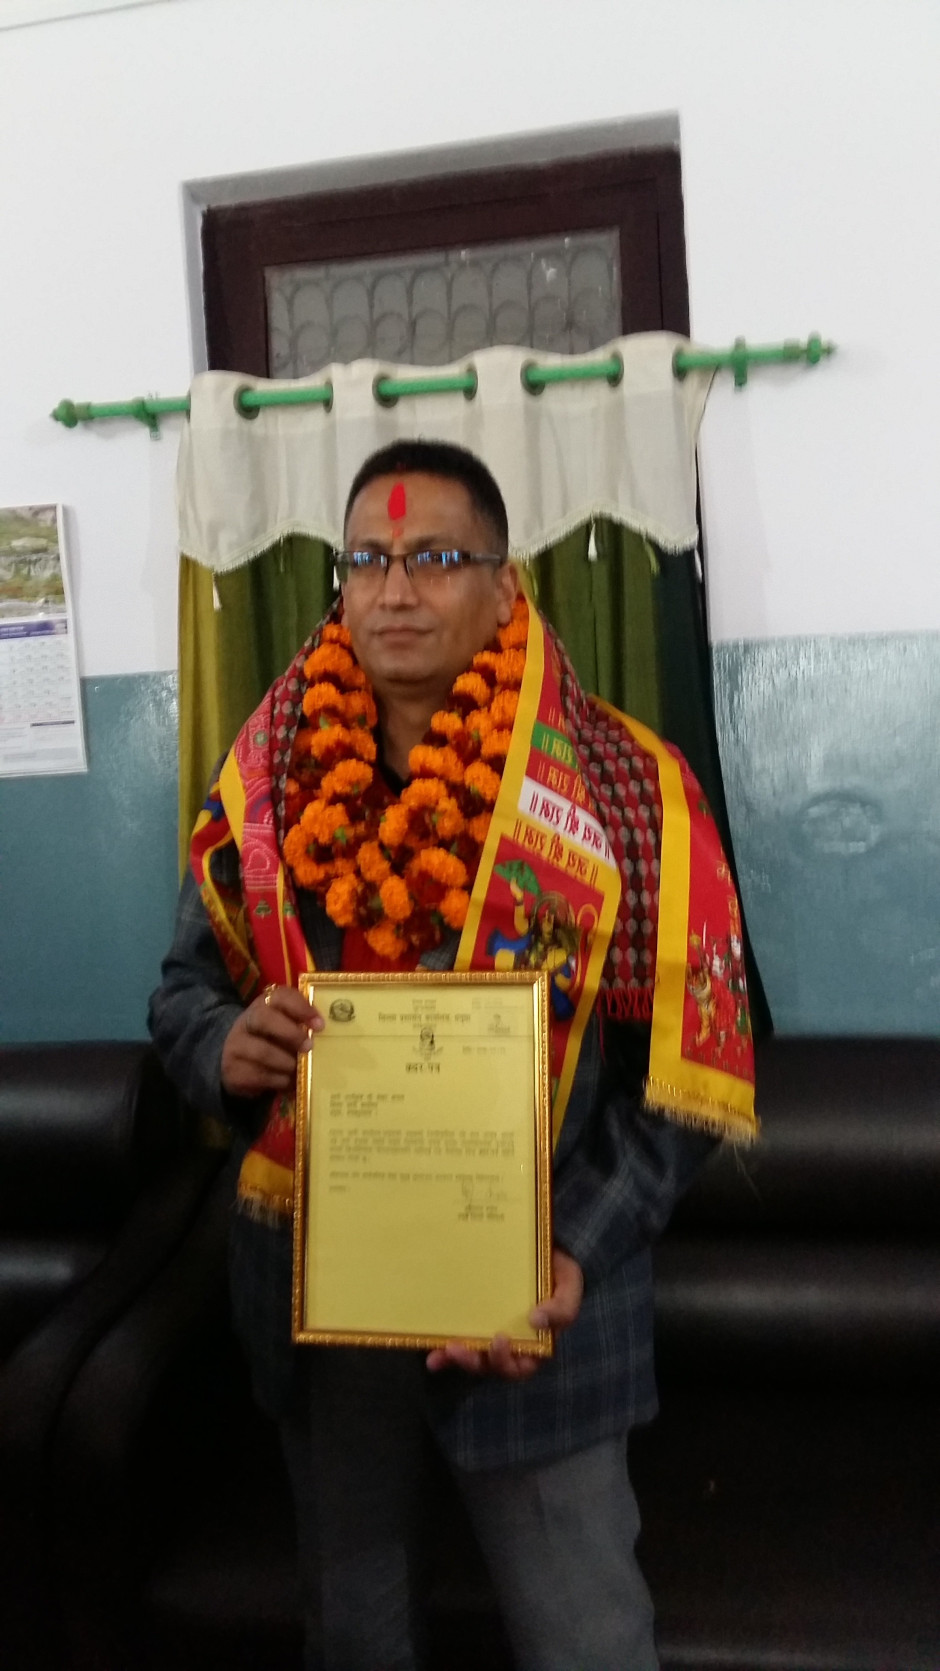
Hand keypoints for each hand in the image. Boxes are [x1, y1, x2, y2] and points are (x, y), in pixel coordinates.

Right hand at [220, 984, 323, 1098]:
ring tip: (300, 1069)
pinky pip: (259, 1075)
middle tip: (309, 1047)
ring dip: (286, 1062)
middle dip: (290, 1033)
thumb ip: (301, 1025)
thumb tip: (327, 1035)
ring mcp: (236, 1046)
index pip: (280, 996)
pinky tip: (289, 1082)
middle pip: (263, 1018)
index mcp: (264, 1005)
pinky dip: (279, 1080)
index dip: (300, 1007)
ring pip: (262, 1051)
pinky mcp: (234, 1071)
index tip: (319, 1024)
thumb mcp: (284, 1028)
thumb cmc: (272, 1042)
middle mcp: (247, 1021)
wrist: (237, 1064)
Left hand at [425, 1248, 583, 1379]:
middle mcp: (510, 1344)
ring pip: (472, 1356)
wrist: (545, 1249)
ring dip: (454, 1358)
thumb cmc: (559, 1271)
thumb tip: (537, 1321)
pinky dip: (445, 1351)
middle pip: (490, 1366)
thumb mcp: (569, 1286)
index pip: (520, 1366)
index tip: (499, 1338)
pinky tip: (432, 1352)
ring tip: (441, 1351)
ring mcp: (489, 1332)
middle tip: (456, 1347)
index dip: (506, 1361)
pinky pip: (459, 1339)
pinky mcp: (474, 1320)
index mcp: (534, 1344)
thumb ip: (562, 1307)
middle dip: (472, 1362)